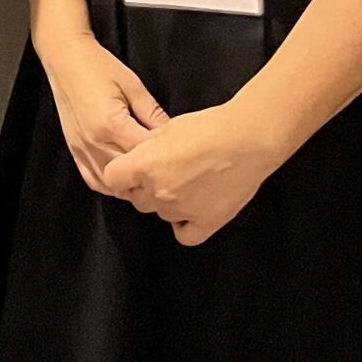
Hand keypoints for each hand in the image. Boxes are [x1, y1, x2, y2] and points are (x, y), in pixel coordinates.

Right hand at [38, 31, 168, 193]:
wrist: (65, 58)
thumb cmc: (98, 66)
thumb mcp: (133, 85)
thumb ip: (153, 113)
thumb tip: (172, 134)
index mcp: (111, 124)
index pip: (146, 154)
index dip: (165, 155)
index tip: (178, 154)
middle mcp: (95, 141)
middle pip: (130, 174)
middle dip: (149, 173)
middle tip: (166, 169)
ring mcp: (82, 148)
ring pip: (112, 184)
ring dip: (130, 184)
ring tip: (146, 175)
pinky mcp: (75, 150)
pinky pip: (94, 180)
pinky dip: (110, 184)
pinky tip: (123, 178)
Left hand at [99, 102, 287, 245]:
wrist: (248, 139)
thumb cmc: (210, 127)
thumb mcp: (167, 127)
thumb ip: (147, 147)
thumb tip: (139, 156)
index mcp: (144, 165)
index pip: (113, 178)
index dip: (120, 172)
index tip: (130, 168)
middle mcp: (159, 192)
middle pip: (137, 198)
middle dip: (144, 186)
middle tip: (163, 172)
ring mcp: (182, 210)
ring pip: (160, 214)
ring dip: (166, 202)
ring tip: (185, 183)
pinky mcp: (207, 222)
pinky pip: (185, 235)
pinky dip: (184, 224)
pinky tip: (191, 209)